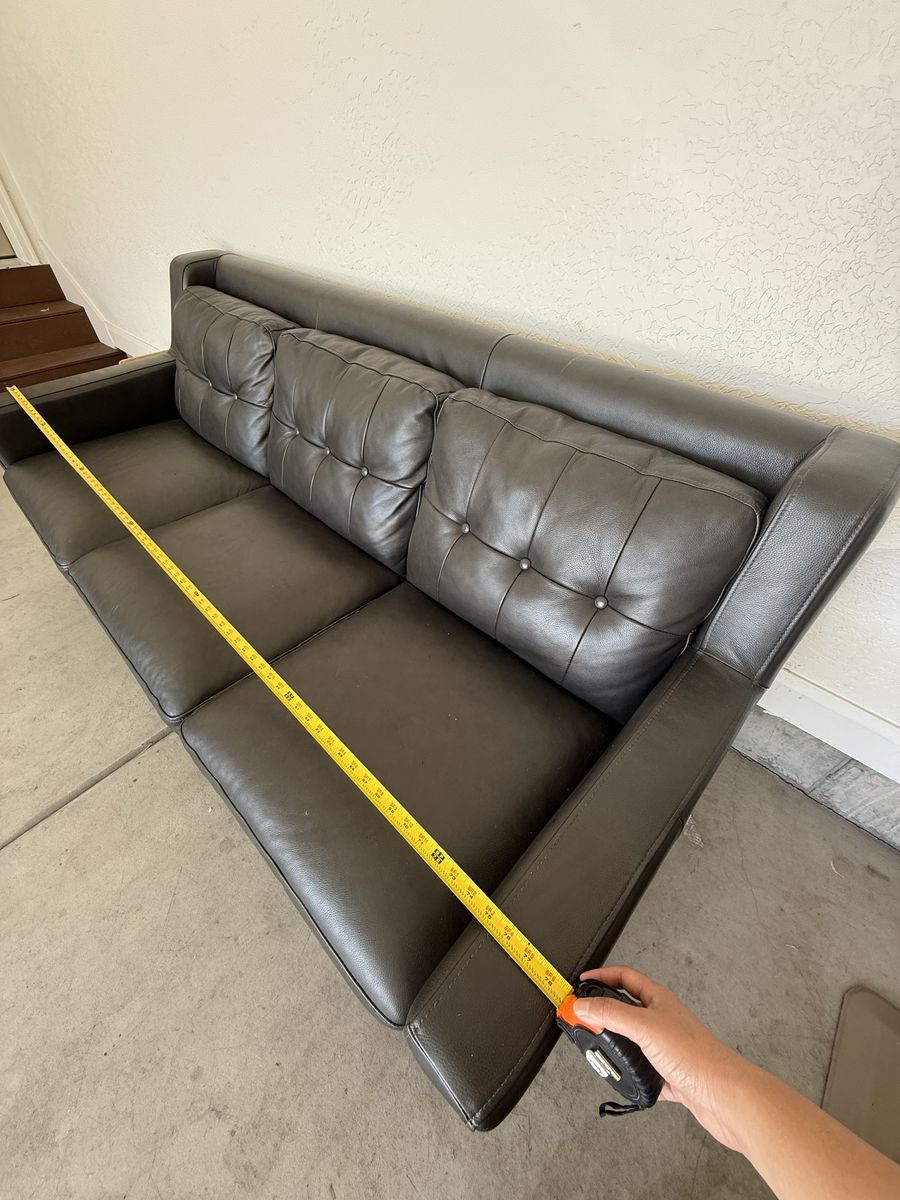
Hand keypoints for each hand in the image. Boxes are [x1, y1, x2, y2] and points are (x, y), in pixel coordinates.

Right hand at [574, 965, 746, 1151]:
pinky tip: (624, 1080)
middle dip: (601, 1015)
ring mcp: (664, 1047)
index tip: (580, 984)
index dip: (601, 976)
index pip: (624, 977)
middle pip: (624, 1009)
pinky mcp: (668, 1073)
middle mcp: (661, 1020)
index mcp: (657, 999)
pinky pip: (641, 1070)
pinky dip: (629, 1074)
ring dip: (614, 1048)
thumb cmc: (696, 1056)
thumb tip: (582, 1005)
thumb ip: (611, 1014)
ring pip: (630, 1041)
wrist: (723, 1094)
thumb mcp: (645, 1027)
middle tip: (581, 1023)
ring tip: (599, 1054)